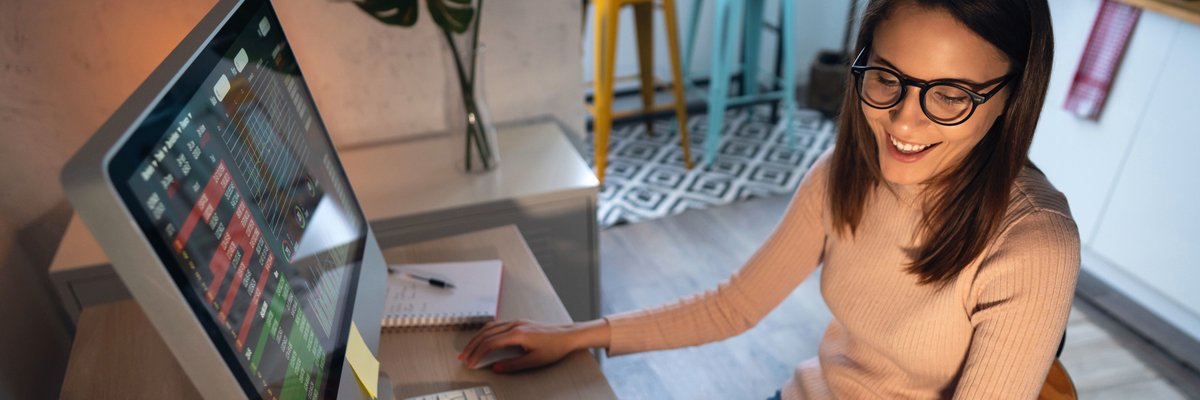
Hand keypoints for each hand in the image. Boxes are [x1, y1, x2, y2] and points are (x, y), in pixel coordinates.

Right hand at [457, 319, 608, 372]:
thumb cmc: (554, 347)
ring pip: (489, 328)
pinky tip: (483, 338)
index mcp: (517, 334)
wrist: (567, 336)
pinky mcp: (519, 323)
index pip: (490, 343)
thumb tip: (497, 368)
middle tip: (463, 357)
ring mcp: (516, 322)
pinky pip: (496, 325)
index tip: (471, 362)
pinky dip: (486, 333)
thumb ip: (513, 365)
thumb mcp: (534, 361)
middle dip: (472, 346)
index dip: (478, 354)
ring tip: (469, 349)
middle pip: (486, 334)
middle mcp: (515, 325)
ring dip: (477, 338)